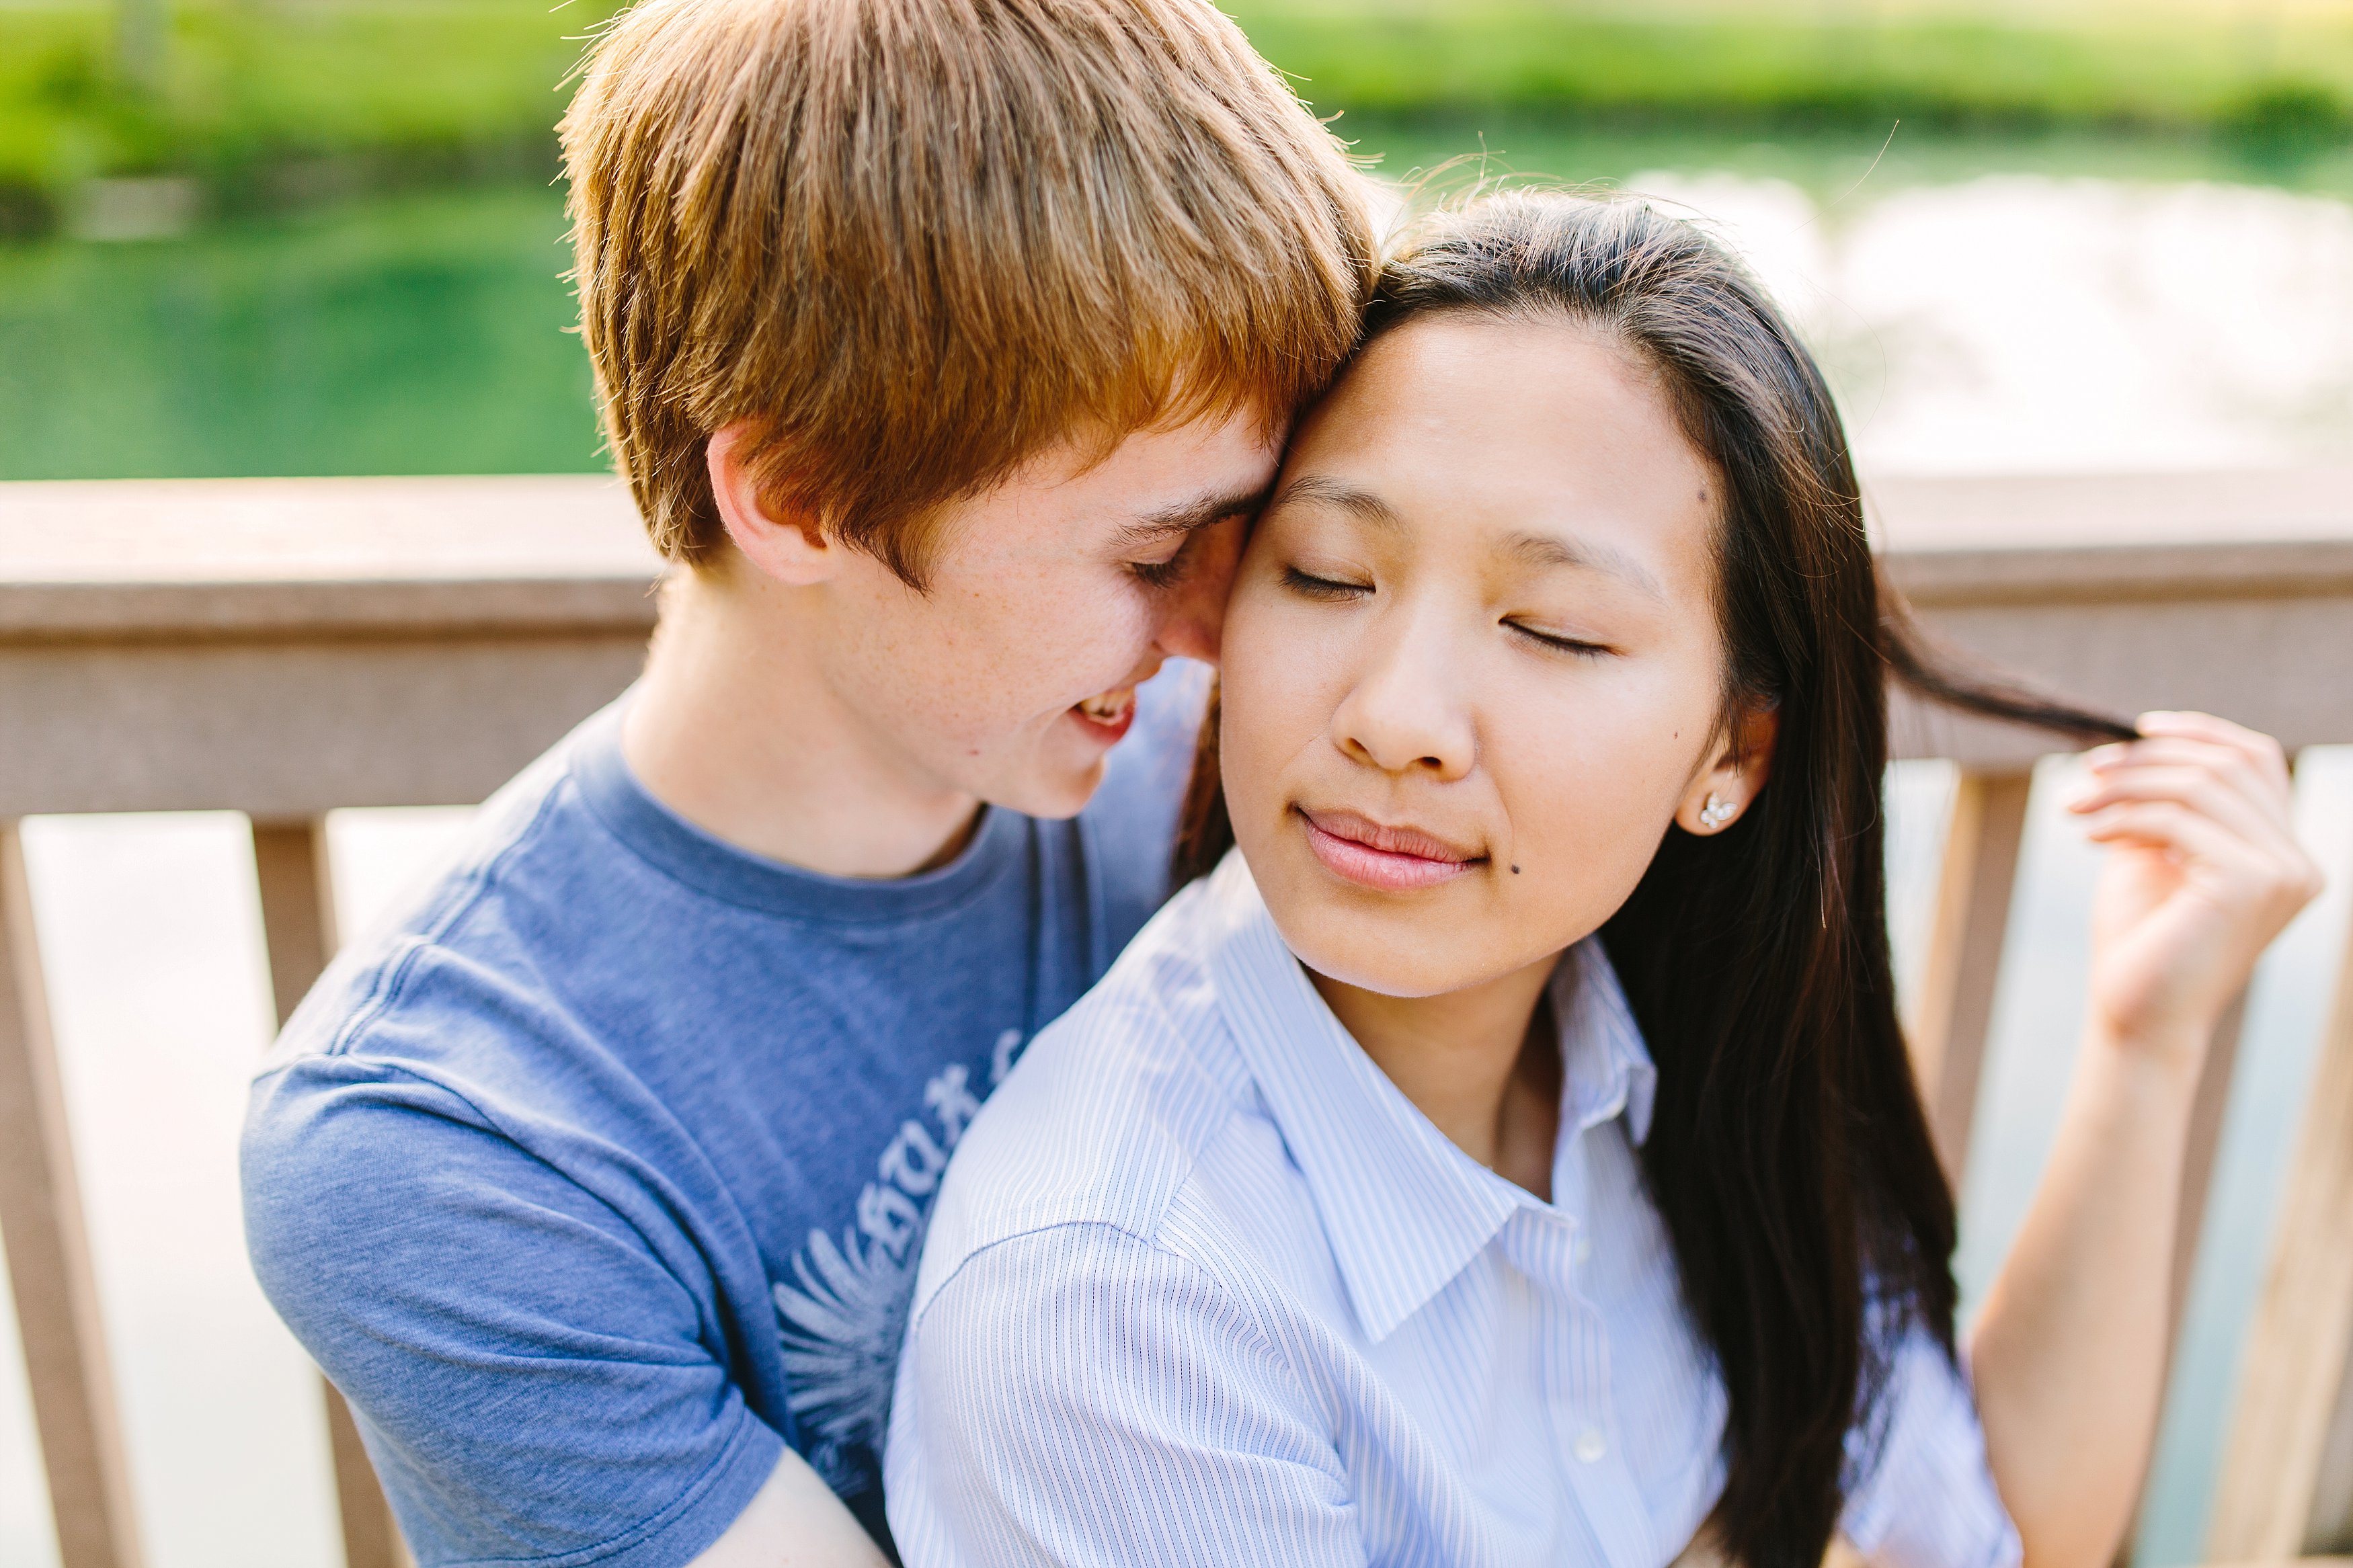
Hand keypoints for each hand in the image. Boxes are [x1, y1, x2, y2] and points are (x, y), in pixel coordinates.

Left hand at [2067, 712, 2321, 1062]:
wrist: (2136, 1016)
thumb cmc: (2142, 940)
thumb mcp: (2154, 853)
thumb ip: (2163, 801)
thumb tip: (2140, 740)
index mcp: (2284, 852)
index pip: (2257, 760)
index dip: (2199, 732)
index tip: (2136, 729)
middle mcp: (2298, 862)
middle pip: (2228, 764)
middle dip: (2148, 757)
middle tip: (2088, 771)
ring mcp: (2282, 873)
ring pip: (2200, 785)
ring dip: (2126, 786)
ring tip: (2075, 804)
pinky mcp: (2249, 884)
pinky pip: (2179, 819)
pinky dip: (2125, 816)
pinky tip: (2088, 835)